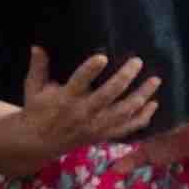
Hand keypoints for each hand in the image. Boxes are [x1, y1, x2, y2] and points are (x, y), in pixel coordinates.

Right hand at [0, 49, 166, 167]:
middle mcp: (82, 112)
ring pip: (123, 112)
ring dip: (141, 96)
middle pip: (107, 95)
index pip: (78, 83)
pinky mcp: (103, 135)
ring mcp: (95, 126)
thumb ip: (38, 67)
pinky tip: (154, 104)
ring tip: (155, 80)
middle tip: (137, 62)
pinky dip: (142, 118)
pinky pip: (127, 128)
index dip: (90, 70)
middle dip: (124, 78)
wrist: (38, 143)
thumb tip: (37, 46)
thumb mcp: (33, 88)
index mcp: (64, 99)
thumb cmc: (37, 110)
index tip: (103, 57)